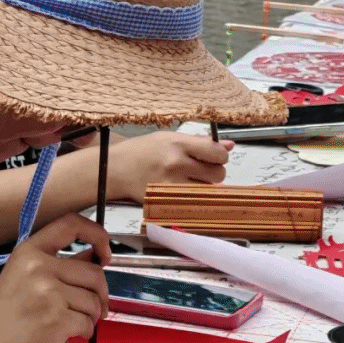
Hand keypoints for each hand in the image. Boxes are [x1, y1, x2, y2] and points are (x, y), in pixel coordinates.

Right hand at [0, 214, 109, 342]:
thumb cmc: (0, 317)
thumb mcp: (20, 278)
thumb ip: (55, 266)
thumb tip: (95, 259)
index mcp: (29, 251)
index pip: (71, 224)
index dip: (97, 235)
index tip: (104, 252)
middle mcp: (39, 267)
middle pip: (94, 273)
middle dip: (101, 293)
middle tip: (97, 307)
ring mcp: (49, 293)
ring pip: (94, 301)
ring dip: (92, 316)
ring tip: (75, 324)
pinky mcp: (57, 319)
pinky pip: (88, 324)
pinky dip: (84, 333)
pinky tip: (67, 337)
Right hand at [107, 131, 231, 202]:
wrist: (115, 169)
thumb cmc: (141, 151)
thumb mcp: (169, 138)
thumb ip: (200, 142)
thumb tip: (229, 146)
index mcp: (178, 144)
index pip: (217, 153)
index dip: (220, 156)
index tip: (214, 157)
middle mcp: (177, 164)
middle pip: (218, 174)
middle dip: (214, 172)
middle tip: (200, 171)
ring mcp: (172, 185)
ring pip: (208, 191)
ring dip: (204, 187)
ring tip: (189, 180)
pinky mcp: (167, 201)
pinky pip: (194, 203)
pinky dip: (193, 199)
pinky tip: (183, 192)